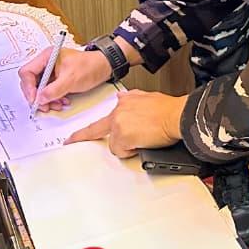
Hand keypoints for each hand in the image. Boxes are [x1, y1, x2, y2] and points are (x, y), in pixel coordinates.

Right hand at [19, 46, 110, 110]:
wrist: (105, 67)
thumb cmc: (91, 66)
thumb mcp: (71, 79)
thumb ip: (54, 90)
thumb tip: (40, 98)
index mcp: (47, 56)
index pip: (27, 72)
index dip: (28, 87)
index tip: (34, 99)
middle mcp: (47, 63)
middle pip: (31, 82)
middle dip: (37, 96)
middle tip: (44, 106)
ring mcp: (52, 72)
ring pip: (40, 89)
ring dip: (47, 99)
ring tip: (56, 105)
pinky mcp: (57, 79)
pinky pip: (49, 91)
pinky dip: (53, 99)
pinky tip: (62, 102)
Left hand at [65, 89, 187, 156]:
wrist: (177, 115)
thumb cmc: (168, 109)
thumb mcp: (148, 97)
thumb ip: (132, 98)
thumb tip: (122, 98)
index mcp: (123, 104)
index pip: (100, 119)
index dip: (83, 132)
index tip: (71, 139)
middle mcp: (118, 113)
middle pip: (106, 134)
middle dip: (112, 140)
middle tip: (106, 144)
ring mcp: (118, 125)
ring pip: (116, 145)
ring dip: (129, 145)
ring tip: (146, 137)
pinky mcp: (123, 137)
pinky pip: (123, 152)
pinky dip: (133, 151)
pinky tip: (145, 142)